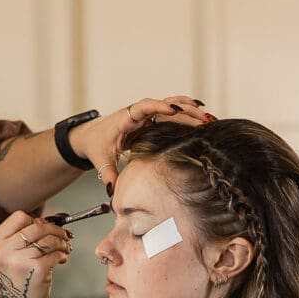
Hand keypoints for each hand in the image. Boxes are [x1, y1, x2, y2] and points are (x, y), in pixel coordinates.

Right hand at [0, 211, 72, 297]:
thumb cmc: (17, 277)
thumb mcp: (9, 254)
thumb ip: (23, 237)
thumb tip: (50, 221)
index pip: (19, 217)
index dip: (37, 220)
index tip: (46, 227)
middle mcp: (4, 250)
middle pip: (37, 227)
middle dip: (56, 230)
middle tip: (65, 235)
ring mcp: (19, 260)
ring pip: (49, 240)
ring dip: (62, 243)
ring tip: (65, 248)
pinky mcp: (36, 269)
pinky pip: (55, 254)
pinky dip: (62, 255)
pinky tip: (61, 259)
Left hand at [68, 96, 212, 191]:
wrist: (90, 135)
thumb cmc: (95, 145)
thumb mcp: (101, 161)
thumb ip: (108, 175)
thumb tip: (112, 192)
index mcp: (125, 119)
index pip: (143, 107)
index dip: (158, 107)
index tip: (173, 110)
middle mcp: (138, 113)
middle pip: (164, 105)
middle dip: (184, 111)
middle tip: (203, 120)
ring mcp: (147, 115)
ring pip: (171, 107)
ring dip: (189, 111)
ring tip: (208, 119)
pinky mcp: (152, 120)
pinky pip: (171, 113)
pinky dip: (186, 113)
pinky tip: (202, 114)